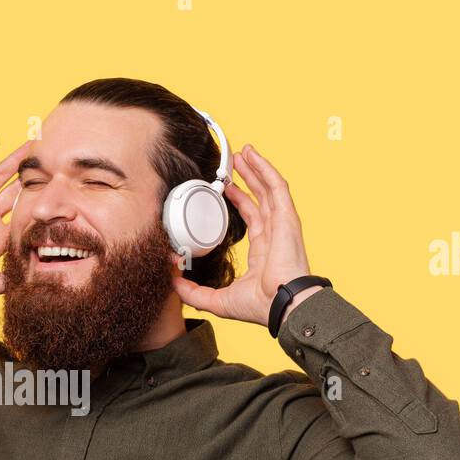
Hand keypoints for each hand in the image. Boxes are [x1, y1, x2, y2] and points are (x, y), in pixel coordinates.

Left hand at [171, 142, 314, 326]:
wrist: (281, 305)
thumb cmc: (259, 306)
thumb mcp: (216, 300)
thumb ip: (192, 292)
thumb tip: (172, 283)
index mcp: (263, 251)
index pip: (252, 218)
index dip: (239, 201)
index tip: (225, 189)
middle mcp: (274, 235)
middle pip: (261, 198)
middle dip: (247, 179)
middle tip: (233, 165)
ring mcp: (282, 225)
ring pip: (269, 188)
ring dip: (256, 169)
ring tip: (243, 153)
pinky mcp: (287, 218)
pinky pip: (277, 187)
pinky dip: (266, 170)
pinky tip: (254, 157)